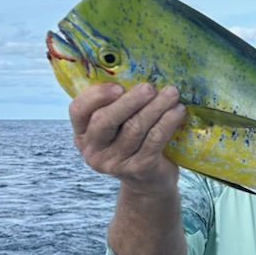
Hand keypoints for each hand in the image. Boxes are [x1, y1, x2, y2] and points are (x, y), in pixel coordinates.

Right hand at [69, 82, 185, 194]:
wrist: (149, 182)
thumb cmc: (132, 144)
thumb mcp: (116, 127)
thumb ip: (115, 105)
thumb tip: (134, 72)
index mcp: (82, 134)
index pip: (78, 110)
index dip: (96, 96)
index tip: (118, 86)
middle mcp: (93, 151)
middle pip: (106, 120)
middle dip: (130, 100)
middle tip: (150, 87)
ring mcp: (115, 163)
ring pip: (135, 128)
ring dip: (156, 107)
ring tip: (171, 94)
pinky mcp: (139, 169)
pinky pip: (154, 140)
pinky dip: (168, 122)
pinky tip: (178, 111)